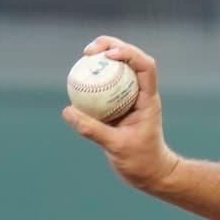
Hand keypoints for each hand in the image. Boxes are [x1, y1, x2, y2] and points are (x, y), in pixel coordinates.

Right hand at [61, 36, 179, 191]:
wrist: (151, 173)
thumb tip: (68, 111)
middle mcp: (141, 94)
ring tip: (84, 55)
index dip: (128, 53)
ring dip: (103, 57)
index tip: (107, 56)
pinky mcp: (119, 106)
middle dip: (112, 47)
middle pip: (131, 60)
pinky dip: (94, 78)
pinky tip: (77, 78)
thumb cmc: (142, 161)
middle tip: (89, 50)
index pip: (145, 67)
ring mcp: (130, 98)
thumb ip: (93, 129)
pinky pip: (105, 86)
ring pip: (118, 70)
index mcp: (148, 99)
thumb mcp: (117, 146)